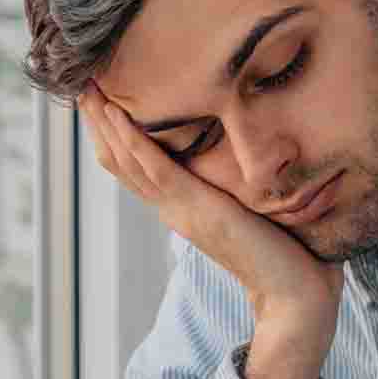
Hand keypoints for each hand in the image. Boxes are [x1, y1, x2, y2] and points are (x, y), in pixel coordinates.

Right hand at [77, 82, 343, 378]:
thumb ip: (238, 194)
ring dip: (106, 124)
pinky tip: (116, 113)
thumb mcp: (252, 213)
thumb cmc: (287, 255)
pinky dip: (133, 139)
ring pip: (128, 162)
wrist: (296, 294)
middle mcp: (174, 210)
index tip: (104, 102)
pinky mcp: (198, 209)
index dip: (116, 137)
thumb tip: (252, 167)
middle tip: (81, 84)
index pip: (137, 170)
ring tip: (87, 88)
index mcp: (184, 211)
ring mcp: (182, 210)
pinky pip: (155, 168)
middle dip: (101, 123)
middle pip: (122, 163)